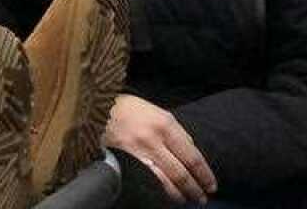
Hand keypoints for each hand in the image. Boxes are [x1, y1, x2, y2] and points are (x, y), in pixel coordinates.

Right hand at [102, 94, 217, 204]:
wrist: (95, 106)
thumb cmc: (126, 107)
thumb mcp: (154, 111)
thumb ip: (172, 130)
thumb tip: (189, 151)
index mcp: (165, 124)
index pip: (193, 156)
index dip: (204, 174)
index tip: (211, 184)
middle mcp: (154, 139)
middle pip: (182, 172)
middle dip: (195, 188)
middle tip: (202, 197)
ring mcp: (138, 152)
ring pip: (166, 181)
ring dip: (179, 194)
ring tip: (186, 199)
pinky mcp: (124, 161)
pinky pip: (147, 180)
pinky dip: (159, 190)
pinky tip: (165, 194)